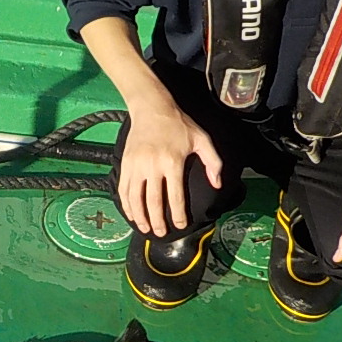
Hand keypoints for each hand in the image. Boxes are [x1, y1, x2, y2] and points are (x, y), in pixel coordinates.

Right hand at [117, 106, 222, 236]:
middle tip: (161, 233)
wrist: (151, 108)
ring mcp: (136, 165)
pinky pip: (124, 189)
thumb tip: (217, 184)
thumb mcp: (202, 139)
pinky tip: (132, 214)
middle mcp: (152, 166)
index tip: (180, 225)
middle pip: (153, 201)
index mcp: (172, 162)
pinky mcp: (126, 163)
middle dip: (157, 220)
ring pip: (135, 198)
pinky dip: (127, 204)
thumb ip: (213, 162)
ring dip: (140, 216)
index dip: (178, 214)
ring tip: (145, 228)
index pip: (175, 195)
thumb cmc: (179, 124)